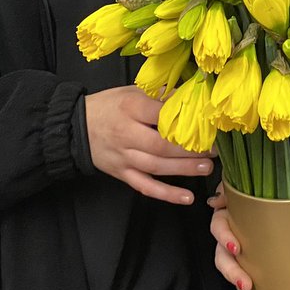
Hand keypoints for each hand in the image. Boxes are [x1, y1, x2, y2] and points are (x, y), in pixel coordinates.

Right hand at [85, 85, 212, 204]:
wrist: (76, 126)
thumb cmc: (110, 106)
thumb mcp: (132, 92)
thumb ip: (160, 95)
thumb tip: (191, 96)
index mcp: (130, 108)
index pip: (161, 114)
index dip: (185, 120)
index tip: (206, 123)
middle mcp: (126, 133)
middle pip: (161, 145)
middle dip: (190, 149)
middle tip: (213, 150)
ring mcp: (124, 156)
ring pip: (156, 166)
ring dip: (184, 169)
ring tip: (207, 168)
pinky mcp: (122, 174)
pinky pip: (145, 186)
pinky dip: (166, 194)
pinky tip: (186, 197)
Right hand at [208, 184, 279, 289]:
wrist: (275, 192)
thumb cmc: (258, 188)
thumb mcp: (242, 183)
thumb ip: (228, 188)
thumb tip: (216, 200)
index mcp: (227, 217)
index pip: (218, 227)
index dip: (225, 238)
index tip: (236, 248)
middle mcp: (229, 238)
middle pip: (223, 260)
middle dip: (234, 274)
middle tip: (247, 286)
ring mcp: (241, 254)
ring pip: (238, 276)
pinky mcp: (254, 265)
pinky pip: (253, 283)